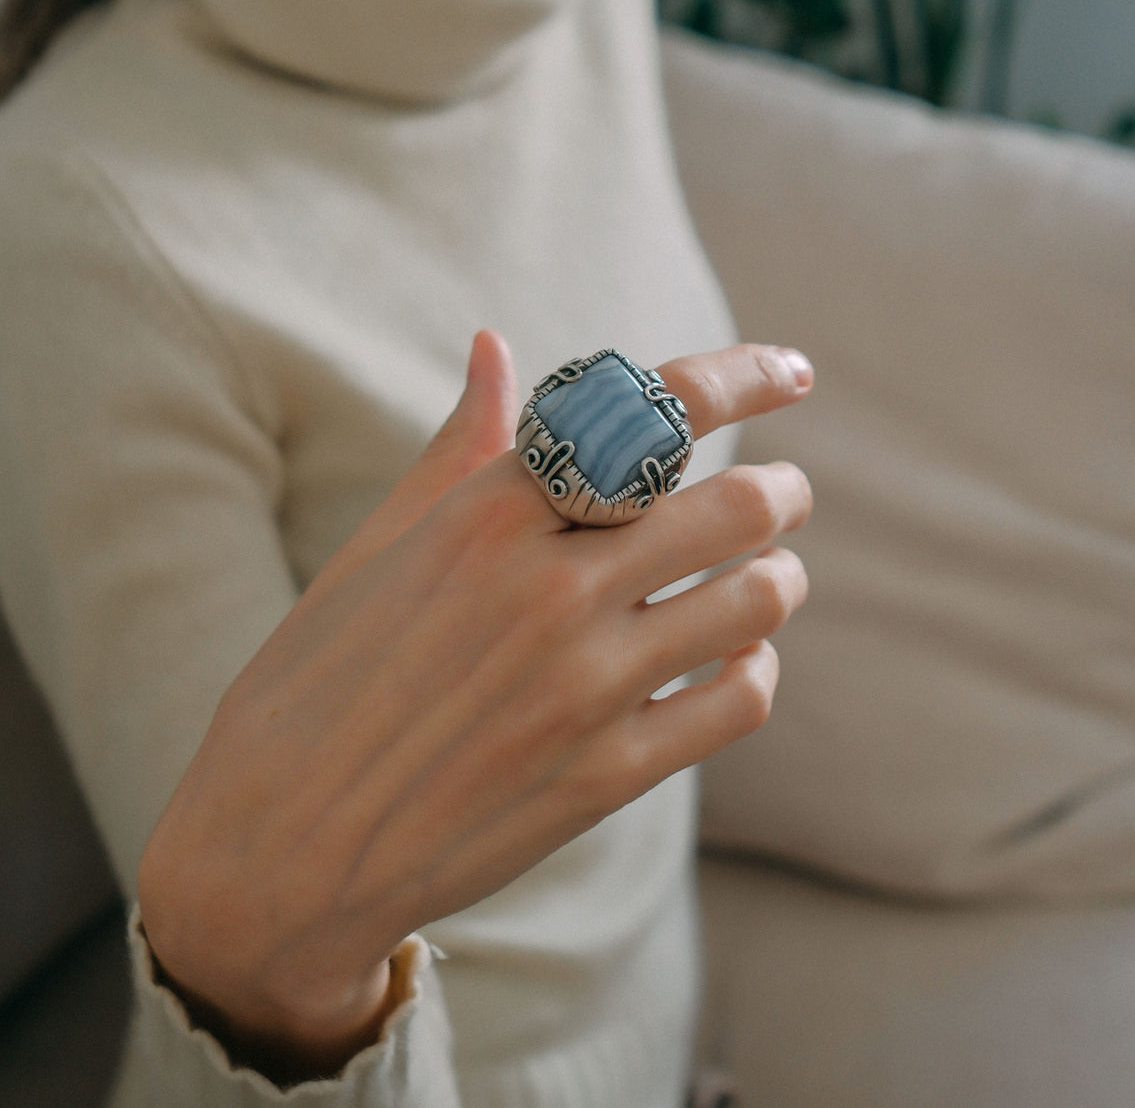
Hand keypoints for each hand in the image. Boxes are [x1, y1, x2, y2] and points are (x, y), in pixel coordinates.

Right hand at [137, 332, 812, 1074]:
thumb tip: (494, 347)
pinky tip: (733, 658)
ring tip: (765, 575)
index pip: (655, 414)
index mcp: (490, 513)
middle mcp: (550, 588)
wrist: (278, 850)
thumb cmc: (314, 682)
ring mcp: (584, 687)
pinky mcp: (605, 776)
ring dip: (778, 576)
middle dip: (782, 492)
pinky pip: (737, 699)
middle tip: (786, 494)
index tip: (792, 375)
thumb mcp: (375, 549)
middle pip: (737, 505)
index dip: (744, 378)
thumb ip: (457, 448)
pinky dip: (754, 666)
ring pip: (757, 600)